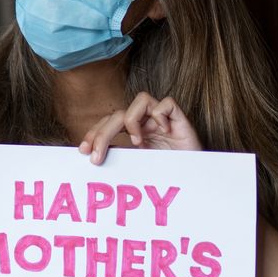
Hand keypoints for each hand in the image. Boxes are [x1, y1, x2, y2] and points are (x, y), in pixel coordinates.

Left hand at [77, 92, 201, 163]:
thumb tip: (91, 158)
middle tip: (96, 156)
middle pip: (118, 114)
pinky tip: (163, 133)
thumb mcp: (137, 166)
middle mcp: (145, 121)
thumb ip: (119, 158)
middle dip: (103, 133)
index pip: (108, 122)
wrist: (194, 176)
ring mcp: (161, 118)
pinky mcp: (179, 117)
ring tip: (137, 142)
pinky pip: (166, 103)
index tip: (83, 151)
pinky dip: (161, 116)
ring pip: (140, 99)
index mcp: (133, 130)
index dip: (95, 133)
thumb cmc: (167, 172)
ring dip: (132, 121)